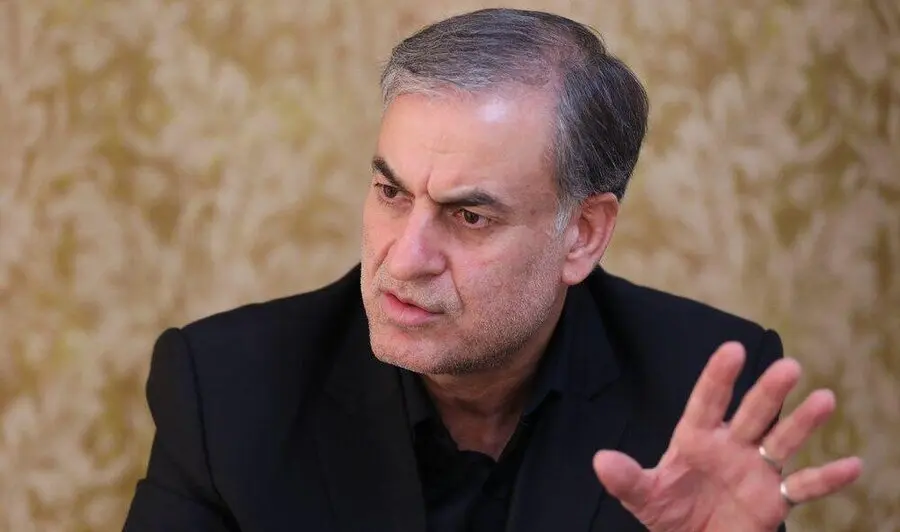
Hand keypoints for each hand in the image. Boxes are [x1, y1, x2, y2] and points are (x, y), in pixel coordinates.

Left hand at [592, 341, 861, 531]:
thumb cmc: (668, 513)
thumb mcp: (644, 497)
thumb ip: (626, 479)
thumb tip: (600, 461)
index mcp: (696, 438)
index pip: (707, 401)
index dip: (718, 377)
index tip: (732, 350)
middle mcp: (730, 446)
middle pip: (753, 413)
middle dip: (768, 392)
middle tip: (789, 366)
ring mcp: (755, 469)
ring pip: (782, 439)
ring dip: (804, 422)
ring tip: (824, 399)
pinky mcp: (774, 499)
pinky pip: (804, 487)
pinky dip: (827, 479)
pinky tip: (853, 465)